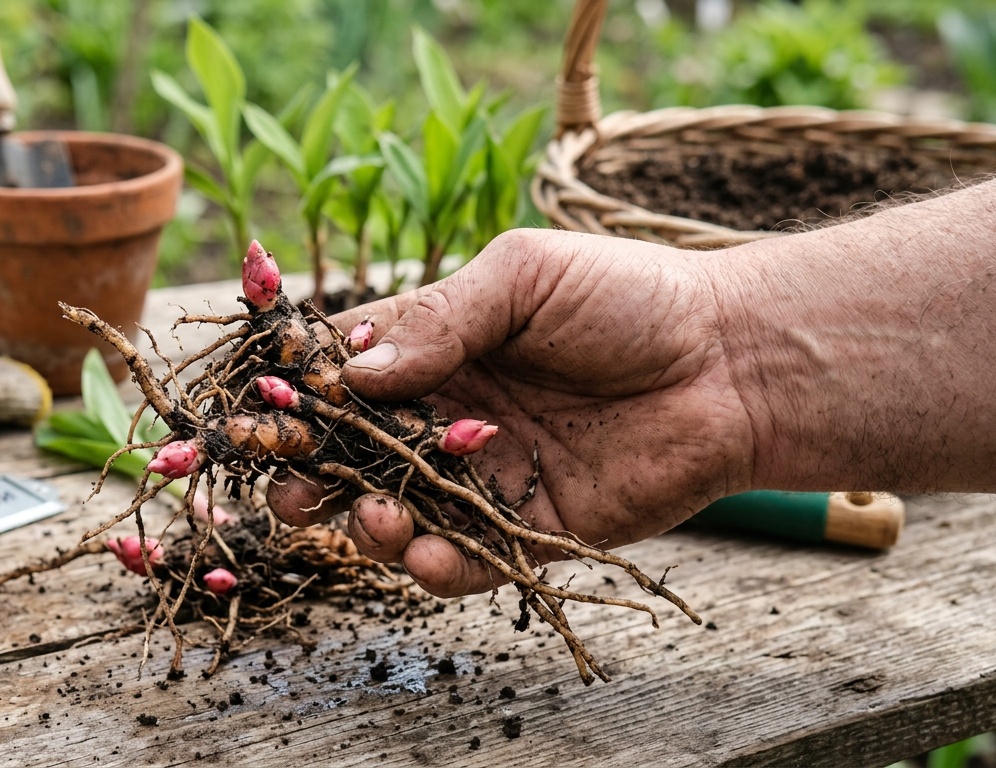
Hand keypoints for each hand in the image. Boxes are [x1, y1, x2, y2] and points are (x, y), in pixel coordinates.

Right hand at [267, 229, 756, 596]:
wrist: (733, 361)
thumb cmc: (629, 296)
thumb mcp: (524, 276)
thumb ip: (440, 319)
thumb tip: (355, 373)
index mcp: (438, 347)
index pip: (347, 374)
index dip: (303, 394)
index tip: (263, 414)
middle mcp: (449, 415)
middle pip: (357, 454)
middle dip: (315, 473)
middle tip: (288, 488)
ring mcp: (485, 475)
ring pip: (401, 513)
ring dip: (370, 524)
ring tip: (373, 518)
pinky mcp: (529, 529)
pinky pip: (467, 559)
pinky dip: (436, 565)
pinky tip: (425, 554)